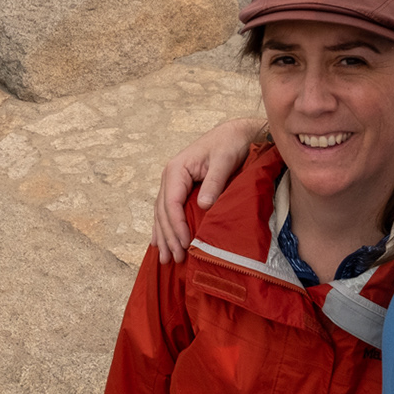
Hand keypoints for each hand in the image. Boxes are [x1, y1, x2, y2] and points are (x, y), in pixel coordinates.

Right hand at [152, 116, 261, 261]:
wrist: (234, 134)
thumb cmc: (229, 144)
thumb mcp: (223, 160)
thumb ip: (214, 182)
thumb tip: (203, 205)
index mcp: (176, 169)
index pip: (171, 203)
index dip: (176, 226)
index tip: (185, 244)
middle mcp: (170, 176)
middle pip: (163, 212)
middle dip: (168, 237)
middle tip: (175, 259)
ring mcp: (173, 182)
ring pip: (162, 214)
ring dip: (163, 236)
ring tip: (165, 259)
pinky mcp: (180, 188)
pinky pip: (167, 211)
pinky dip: (164, 227)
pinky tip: (160, 242)